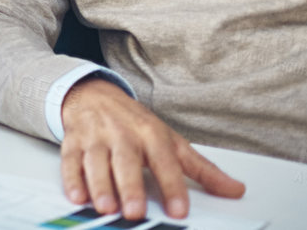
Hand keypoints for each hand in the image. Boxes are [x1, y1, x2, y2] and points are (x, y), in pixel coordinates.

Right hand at [59, 76, 245, 221]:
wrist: (91, 93)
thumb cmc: (134, 123)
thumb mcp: (171, 141)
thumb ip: (202, 169)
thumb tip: (236, 190)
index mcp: (151, 134)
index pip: (164, 161)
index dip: (172, 187)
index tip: (179, 210)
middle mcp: (122, 134)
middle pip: (126, 161)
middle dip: (129, 187)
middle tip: (135, 212)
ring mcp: (95, 137)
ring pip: (95, 162)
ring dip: (99, 185)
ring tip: (106, 207)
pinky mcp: (73, 141)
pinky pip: (70, 160)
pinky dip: (72, 178)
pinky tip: (77, 196)